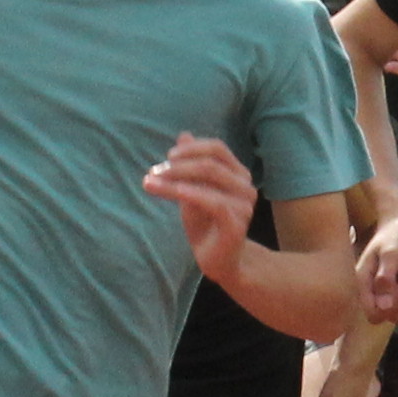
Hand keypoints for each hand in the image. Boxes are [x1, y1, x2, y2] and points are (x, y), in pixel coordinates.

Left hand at [144, 134, 258, 277]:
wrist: (221, 262)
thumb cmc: (206, 225)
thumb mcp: (192, 190)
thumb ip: (189, 165)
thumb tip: (183, 135)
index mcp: (238, 174)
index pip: (217, 148)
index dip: (191, 148)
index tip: (167, 157)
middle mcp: (246, 186)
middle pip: (211, 161)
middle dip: (178, 164)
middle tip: (154, 170)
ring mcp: (244, 205)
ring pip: (210, 177)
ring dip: (176, 177)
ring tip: (151, 182)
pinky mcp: (237, 224)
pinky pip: (213, 202)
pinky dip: (190, 193)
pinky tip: (172, 192)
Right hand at [355, 212, 397, 325]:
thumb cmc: (395, 235)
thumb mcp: (391, 255)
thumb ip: (385, 280)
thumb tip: (383, 307)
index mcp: (362, 283)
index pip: (373, 315)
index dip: (390, 307)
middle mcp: (369, 291)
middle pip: (388, 316)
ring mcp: (382, 293)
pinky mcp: (393, 292)